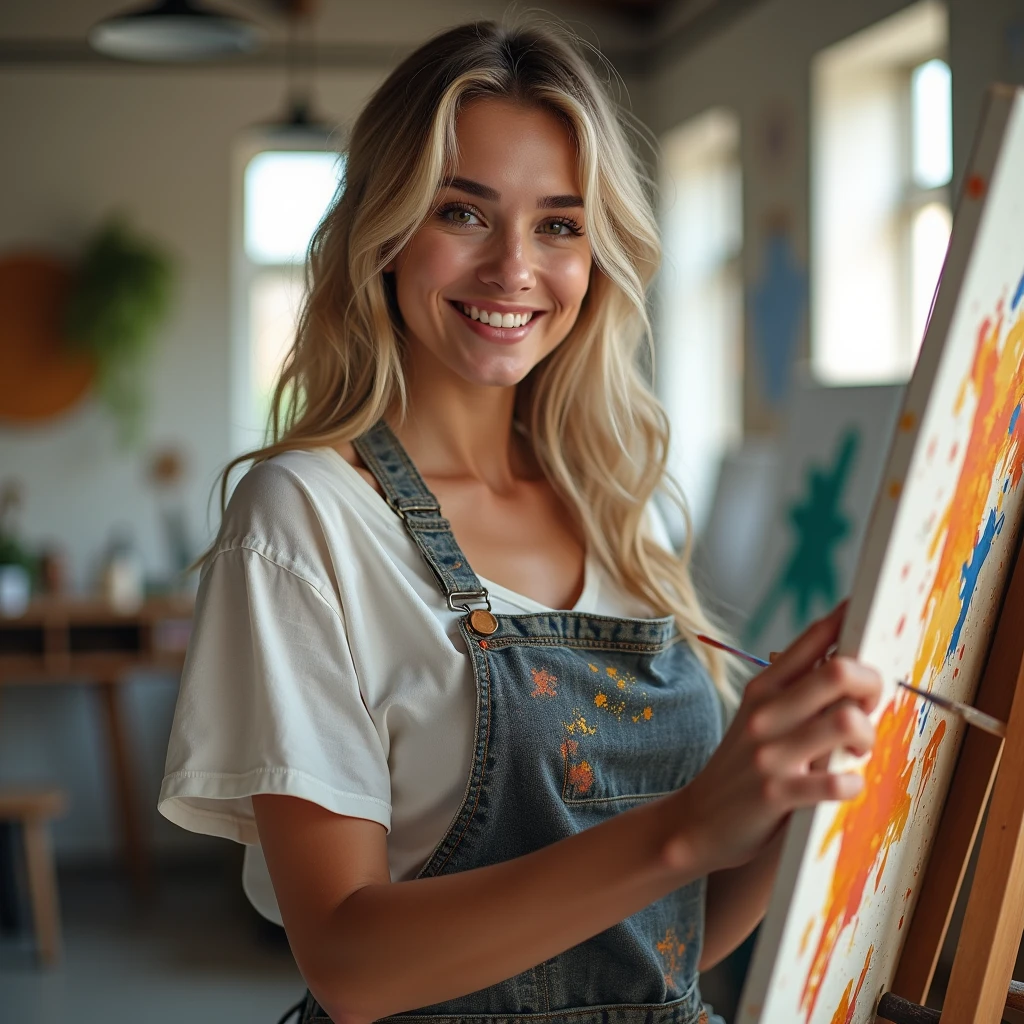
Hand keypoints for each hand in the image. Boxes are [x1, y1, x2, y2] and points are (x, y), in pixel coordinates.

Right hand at [664, 604, 882, 874]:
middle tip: (872, 704)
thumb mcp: (755, 717)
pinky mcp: (777, 793)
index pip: (811, 641)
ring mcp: (771, 753)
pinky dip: (853, 783)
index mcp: (763, 689)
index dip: (845, 621)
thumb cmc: (739, 766)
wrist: (697, 820)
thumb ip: (793, 692)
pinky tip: (846, 785)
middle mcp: (766, 713)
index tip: (866, 611)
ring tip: (857, 749)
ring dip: (866, 735)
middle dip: (872, 682)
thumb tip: (840, 662)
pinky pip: (835, 783)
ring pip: (845, 722)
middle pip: (838, 672)